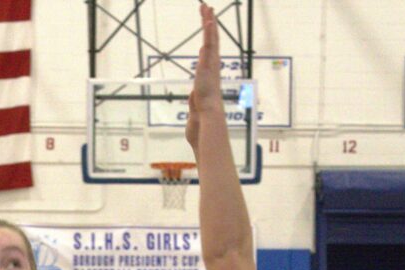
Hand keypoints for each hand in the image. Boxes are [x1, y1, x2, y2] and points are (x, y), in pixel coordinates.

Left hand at [186, 4, 220, 151]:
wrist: (207, 123)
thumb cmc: (201, 122)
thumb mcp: (194, 109)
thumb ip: (193, 101)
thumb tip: (192, 96)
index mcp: (209, 77)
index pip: (209, 54)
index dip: (209, 39)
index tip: (208, 26)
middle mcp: (212, 69)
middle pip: (212, 42)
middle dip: (210, 25)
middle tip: (207, 9)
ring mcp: (210, 67)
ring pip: (211, 39)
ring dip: (209, 22)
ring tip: (206, 7)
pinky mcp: (207, 66)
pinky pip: (210, 45)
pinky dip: (209, 32)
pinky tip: (208, 19)